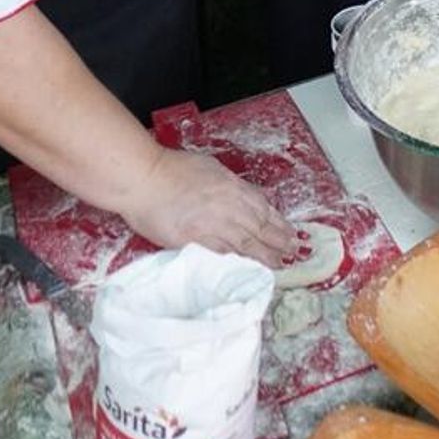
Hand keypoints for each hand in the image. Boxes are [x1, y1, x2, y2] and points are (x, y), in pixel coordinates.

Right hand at [121, 145, 302, 269]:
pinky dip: (238, 262)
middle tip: (294, 254)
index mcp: (232, 187)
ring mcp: (212, 225)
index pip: (263, 208)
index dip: (279, 223)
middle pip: (260, 228)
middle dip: (279, 242)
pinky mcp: (195, 242)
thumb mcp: (211, 169)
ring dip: (265, 256)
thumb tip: (244, 198)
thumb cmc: (172, 169)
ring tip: (279, 265)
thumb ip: (230, 186)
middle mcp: (228, 206)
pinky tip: (248, 269)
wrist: (144, 179)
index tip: (291, 233)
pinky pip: (222, 255)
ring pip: (246, 244)